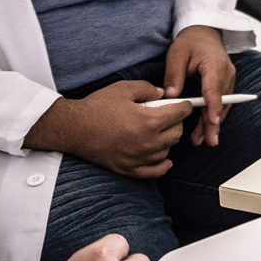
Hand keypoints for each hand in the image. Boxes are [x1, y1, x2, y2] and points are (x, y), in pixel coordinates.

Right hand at [22, 82, 187, 178]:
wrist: (74, 128)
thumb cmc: (98, 107)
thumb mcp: (124, 89)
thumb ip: (148, 89)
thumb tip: (162, 94)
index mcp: (149, 122)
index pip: (179, 115)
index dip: (185, 107)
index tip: (185, 104)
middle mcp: (147, 143)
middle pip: (176, 134)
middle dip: (177, 122)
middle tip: (169, 115)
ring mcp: (138, 158)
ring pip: (167, 151)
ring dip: (168, 140)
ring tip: (159, 131)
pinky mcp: (128, 169)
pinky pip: (154, 171)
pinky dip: (162, 165)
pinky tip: (165, 159)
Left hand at [164, 25, 235, 146]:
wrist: (203, 31)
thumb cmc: (190, 41)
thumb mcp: (177, 54)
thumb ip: (174, 75)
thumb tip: (172, 96)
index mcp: (214, 65)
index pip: (214, 90)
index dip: (213, 108)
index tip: (212, 123)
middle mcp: (226, 73)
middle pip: (221, 102)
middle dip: (214, 123)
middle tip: (207, 141)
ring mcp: (228, 78)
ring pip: (223, 105)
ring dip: (214, 122)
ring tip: (204, 140)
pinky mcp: (226, 83)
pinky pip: (222, 102)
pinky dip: (215, 115)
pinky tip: (208, 128)